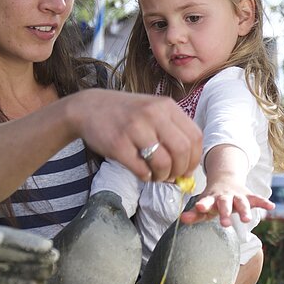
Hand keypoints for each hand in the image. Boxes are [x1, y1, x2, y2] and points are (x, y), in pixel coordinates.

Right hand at [67, 89, 201, 181]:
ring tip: (157, 176)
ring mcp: (135, 128)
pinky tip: (143, 173)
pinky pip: (141, 169)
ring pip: (163, 162)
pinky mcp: (118, 144)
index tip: (188, 170)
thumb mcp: (153, 111)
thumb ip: (172, 131)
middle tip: (173, 177)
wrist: (88, 107)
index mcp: (166, 106)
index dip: (195, 159)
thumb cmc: (126, 114)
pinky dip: (146, 176)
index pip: (195, 137)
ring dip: (163, 176)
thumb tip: (189, 166)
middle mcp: (153, 114)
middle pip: (182, 151)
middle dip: (180, 170)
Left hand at [180, 180, 274, 226]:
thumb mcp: (204, 205)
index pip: (206, 202)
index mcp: (212, 199)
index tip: (199, 207)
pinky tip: (271, 206)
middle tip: (225, 225)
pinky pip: (257, 199)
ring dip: (245, 210)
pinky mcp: (248, 196)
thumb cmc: (213, 199)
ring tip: (247, 220)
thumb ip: (194, 214)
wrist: (225, 179)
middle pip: (225, 204)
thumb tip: (182, 219)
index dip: (203, 205)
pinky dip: (264, 202)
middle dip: (226, 213)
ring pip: (242, 203)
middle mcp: (225, 196)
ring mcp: (237, 196)